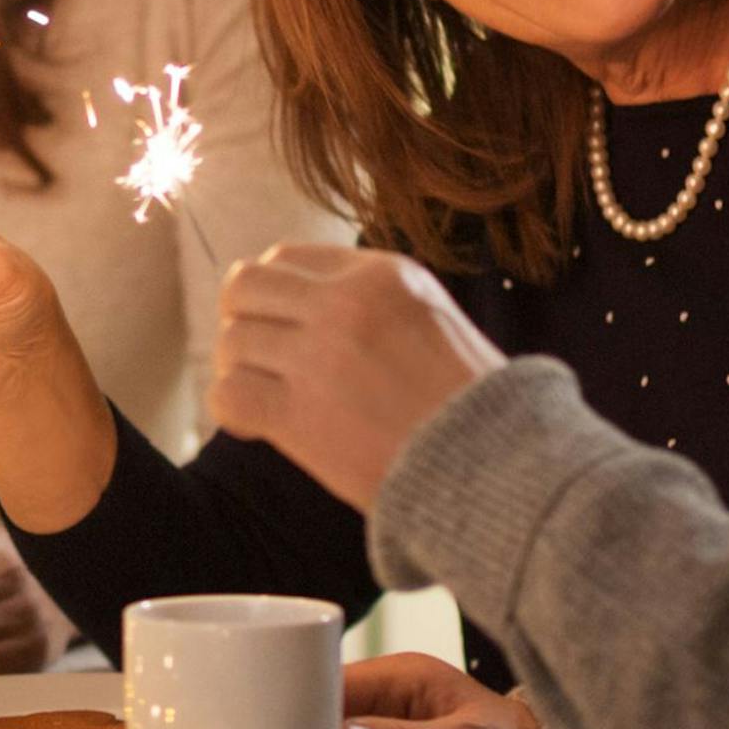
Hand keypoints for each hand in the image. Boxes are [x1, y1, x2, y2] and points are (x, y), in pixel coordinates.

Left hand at [209, 245, 508, 509]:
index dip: (273, 295)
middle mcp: (345, 303)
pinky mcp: (299, 413)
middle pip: (246, 285)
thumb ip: (376, 304)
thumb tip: (310, 305)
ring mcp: (319, 355)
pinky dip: (232, 410)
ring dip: (239, 370)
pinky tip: (255, 427)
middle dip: (242, 320)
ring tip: (264, 399)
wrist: (501, 470)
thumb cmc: (478, 408)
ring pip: (233, 340)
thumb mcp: (435, 322)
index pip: (286, 258)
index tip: (281, 327)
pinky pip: (228, 393)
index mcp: (383, 275)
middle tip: (259, 358)